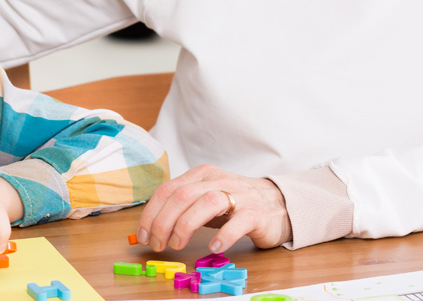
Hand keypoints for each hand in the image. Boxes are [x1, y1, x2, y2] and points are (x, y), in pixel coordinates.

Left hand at [136, 164, 290, 253]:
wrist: (279, 204)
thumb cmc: (235, 204)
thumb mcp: (205, 200)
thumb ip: (182, 208)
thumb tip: (151, 228)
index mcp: (201, 176)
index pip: (167, 190)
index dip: (151, 214)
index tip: (143, 236)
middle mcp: (218, 181)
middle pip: (182, 196)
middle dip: (163, 222)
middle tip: (157, 245)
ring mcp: (238, 195)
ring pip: (206, 203)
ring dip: (185, 225)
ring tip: (178, 244)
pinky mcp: (256, 213)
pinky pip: (238, 222)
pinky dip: (223, 235)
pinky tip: (213, 247)